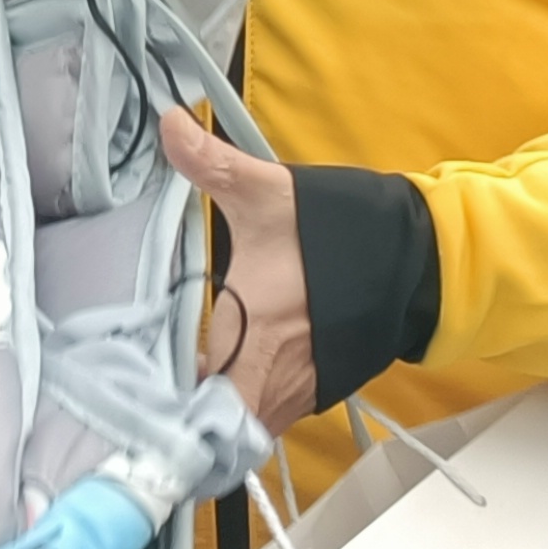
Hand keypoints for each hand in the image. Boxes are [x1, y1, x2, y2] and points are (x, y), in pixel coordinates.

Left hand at [163, 108, 315, 431]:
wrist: (409, 260)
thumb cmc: (333, 234)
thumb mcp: (267, 195)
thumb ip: (213, 164)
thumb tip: (169, 123)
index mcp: (254, 334)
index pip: (204, 406)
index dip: (169, 413)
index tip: (138, 400)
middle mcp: (274, 376)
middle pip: (214, 424)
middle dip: (183, 418)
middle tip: (149, 397)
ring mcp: (297, 391)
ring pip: (240, 424)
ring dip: (211, 417)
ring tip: (178, 396)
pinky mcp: (313, 392)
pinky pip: (265, 417)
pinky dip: (241, 411)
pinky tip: (222, 386)